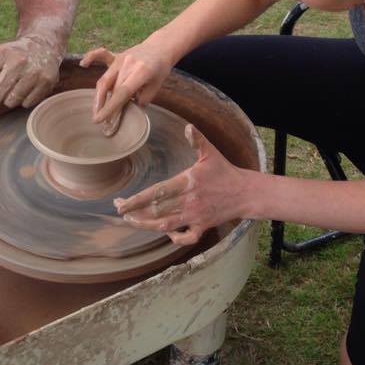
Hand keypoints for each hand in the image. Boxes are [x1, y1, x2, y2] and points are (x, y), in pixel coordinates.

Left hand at [0, 34, 61, 122]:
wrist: (44, 44)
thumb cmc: (15, 54)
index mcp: (1, 53)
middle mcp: (18, 61)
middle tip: (0, 92)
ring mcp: (34, 71)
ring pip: (12, 102)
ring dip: (11, 99)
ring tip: (16, 87)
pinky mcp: (47, 80)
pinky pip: (27, 103)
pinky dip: (25, 100)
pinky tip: (28, 87)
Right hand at [80, 40, 174, 126]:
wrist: (160, 47)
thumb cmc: (160, 69)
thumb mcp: (156, 87)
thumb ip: (141, 99)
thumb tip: (126, 110)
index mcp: (141, 72)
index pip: (122, 92)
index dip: (110, 107)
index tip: (100, 120)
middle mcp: (128, 63)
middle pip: (112, 88)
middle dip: (104, 107)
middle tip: (101, 123)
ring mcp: (121, 58)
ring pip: (105, 79)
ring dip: (99, 97)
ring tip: (96, 112)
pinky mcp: (116, 55)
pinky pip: (101, 55)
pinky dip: (91, 58)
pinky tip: (83, 64)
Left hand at [114, 124, 246, 245]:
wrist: (244, 193)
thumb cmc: (224, 171)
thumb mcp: (211, 153)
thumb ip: (197, 140)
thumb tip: (187, 126)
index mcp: (187, 183)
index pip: (156, 193)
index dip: (136, 200)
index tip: (121, 203)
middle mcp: (189, 202)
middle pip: (156, 211)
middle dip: (135, 212)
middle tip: (120, 209)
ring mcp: (195, 216)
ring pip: (165, 226)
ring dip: (146, 225)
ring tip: (131, 220)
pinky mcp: (203, 227)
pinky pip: (186, 237)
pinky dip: (175, 237)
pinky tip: (166, 232)